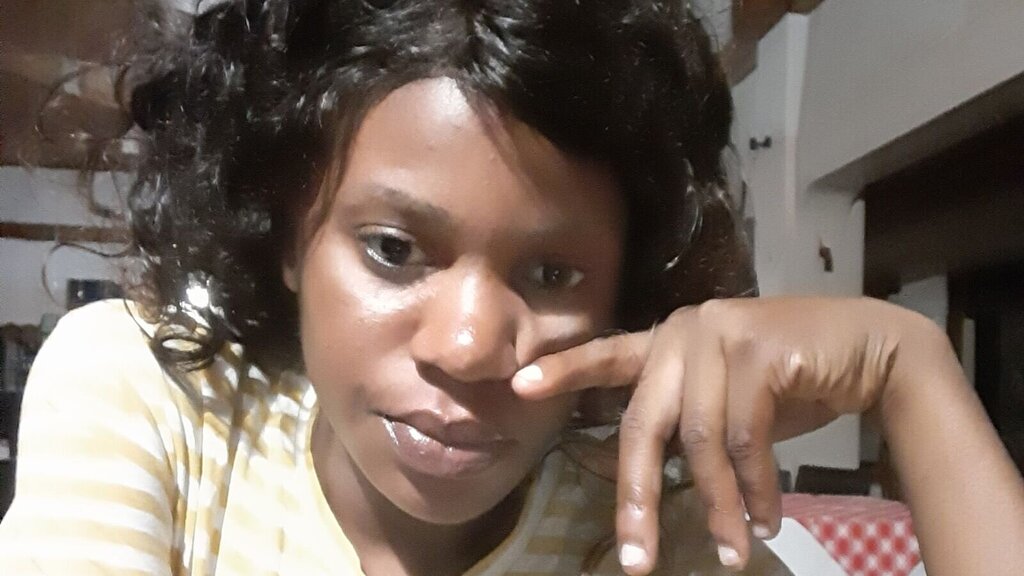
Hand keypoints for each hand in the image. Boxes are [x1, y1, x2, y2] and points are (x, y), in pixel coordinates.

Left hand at [512, 296, 922, 573]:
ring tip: (733, 552)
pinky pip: (745, 438)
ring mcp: (719, 334)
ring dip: (718, 506)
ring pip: (699, 441)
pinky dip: (756, 489)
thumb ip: (689, 424)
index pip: (608, 354)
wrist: (871, 349)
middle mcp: (685, 330)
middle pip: (642, 423)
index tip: (519, 386)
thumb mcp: (730, 401)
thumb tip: (650, 482)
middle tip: (636, 561)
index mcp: (670, 340)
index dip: (565, 370)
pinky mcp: (757, 349)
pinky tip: (767, 518)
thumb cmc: (796, 378)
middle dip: (636, 498)